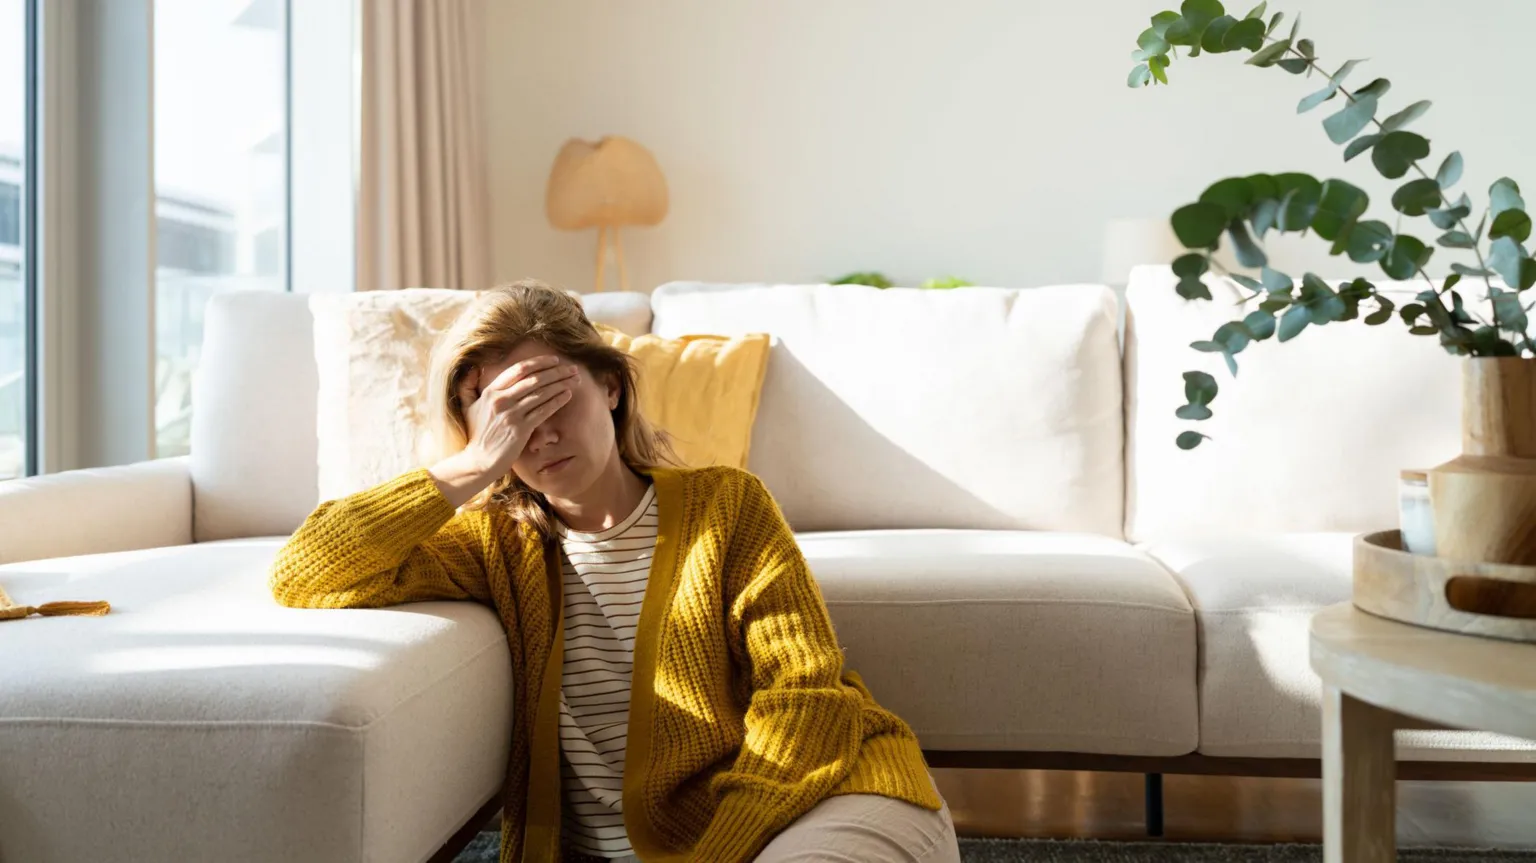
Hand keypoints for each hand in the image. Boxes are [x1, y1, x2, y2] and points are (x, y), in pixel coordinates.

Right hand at [429, 355, 576, 506]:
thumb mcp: (468, 407)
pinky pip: (543, 411)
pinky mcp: (521, 430)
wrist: (478, 461)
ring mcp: (511, 415)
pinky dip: (557, 401)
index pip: (519, 369)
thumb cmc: (476, 433)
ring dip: (561, 384)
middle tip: (572, 369)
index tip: (555, 360)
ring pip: (541, 394)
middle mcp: (501, 400)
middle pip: (535, 379)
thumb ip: (468, 386)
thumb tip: (474, 368)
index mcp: (491, 391)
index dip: (540, 363)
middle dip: (556, 372)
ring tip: (574, 379)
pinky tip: (568, 395)